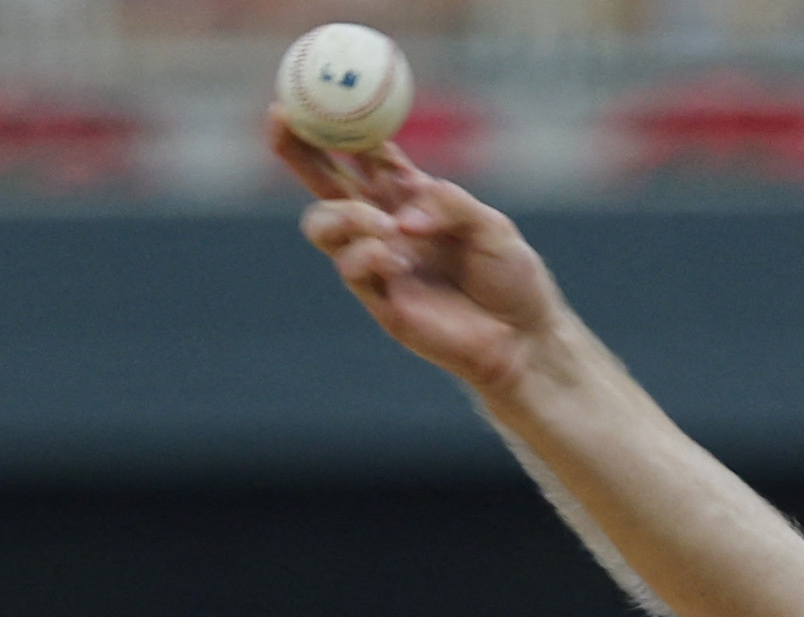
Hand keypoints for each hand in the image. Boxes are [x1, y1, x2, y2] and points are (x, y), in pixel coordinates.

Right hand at [270, 109, 564, 394]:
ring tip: (384, 226)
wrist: (524, 336)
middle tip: (280, 121)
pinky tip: (398, 261)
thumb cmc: (511, 276)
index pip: (362, 151)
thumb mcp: (492, 226)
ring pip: (323, 224)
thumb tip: (402, 214)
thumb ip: (450, 204)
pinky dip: (367, 256)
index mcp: (410, 195)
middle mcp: (385, 222)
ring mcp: (377, 260)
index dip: (337, 123)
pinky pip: (350, 268)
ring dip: (345, 216)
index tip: (314, 93)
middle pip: (323, 180)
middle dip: (296, 148)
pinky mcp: (379, 299)